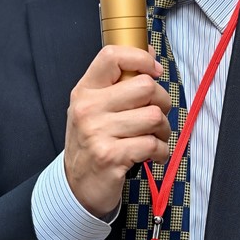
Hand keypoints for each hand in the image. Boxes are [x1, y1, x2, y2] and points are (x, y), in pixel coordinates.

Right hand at [63, 45, 172, 216]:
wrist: (76, 186)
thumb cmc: (92, 143)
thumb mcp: (96, 108)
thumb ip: (119, 82)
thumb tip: (148, 52)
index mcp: (85, 91)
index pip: (112, 56)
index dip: (141, 58)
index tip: (154, 71)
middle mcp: (88, 108)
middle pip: (145, 87)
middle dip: (162, 102)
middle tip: (157, 115)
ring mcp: (97, 132)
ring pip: (153, 117)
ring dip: (163, 130)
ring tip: (154, 137)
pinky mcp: (110, 156)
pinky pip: (152, 144)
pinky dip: (161, 151)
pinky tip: (154, 154)